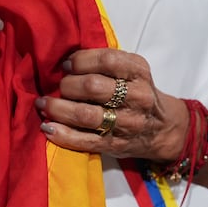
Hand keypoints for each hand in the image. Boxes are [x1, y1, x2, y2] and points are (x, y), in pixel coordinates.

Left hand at [35, 48, 188, 161]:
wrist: (163, 129)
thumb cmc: (138, 94)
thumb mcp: (133, 71)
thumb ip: (107, 64)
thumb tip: (65, 61)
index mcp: (139, 73)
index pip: (107, 60)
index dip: (80, 61)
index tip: (66, 65)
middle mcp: (136, 98)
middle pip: (93, 87)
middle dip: (67, 85)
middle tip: (58, 87)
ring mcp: (126, 124)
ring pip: (85, 115)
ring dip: (58, 108)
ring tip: (44, 104)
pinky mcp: (114, 145)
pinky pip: (84, 140)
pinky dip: (62, 134)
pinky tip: (47, 127)